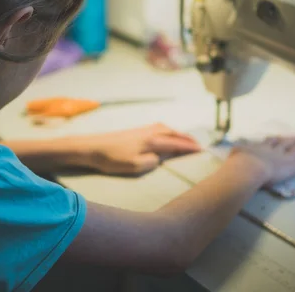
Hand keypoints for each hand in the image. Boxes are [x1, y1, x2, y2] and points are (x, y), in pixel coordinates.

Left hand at [81, 123, 201, 174]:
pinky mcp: (135, 131)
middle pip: (173, 132)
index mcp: (152, 140)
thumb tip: (160, 158)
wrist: (92, 147)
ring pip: (165, 128)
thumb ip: (152, 162)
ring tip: (184, 140)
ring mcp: (142, 130)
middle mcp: (149, 132)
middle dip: (186, 138)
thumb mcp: (134, 166)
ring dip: (177, 133)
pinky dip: (167, 131)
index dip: (189, 147)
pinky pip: (158, 128)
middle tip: (198, 145)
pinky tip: (165, 137)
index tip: (202, 150)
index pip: (176, 143)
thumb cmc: (112, 159)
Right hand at [228, 136, 294, 185]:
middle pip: (283, 143)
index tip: (275, 138)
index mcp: (260, 147)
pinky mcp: (294, 166)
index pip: (268, 142)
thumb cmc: (238, 163)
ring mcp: (285, 158)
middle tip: (293, 138)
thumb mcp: (234, 154)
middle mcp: (273, 150)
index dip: (273, 140)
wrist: (248, 168)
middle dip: (288, 141)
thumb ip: (235, 153)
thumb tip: (230, 149)